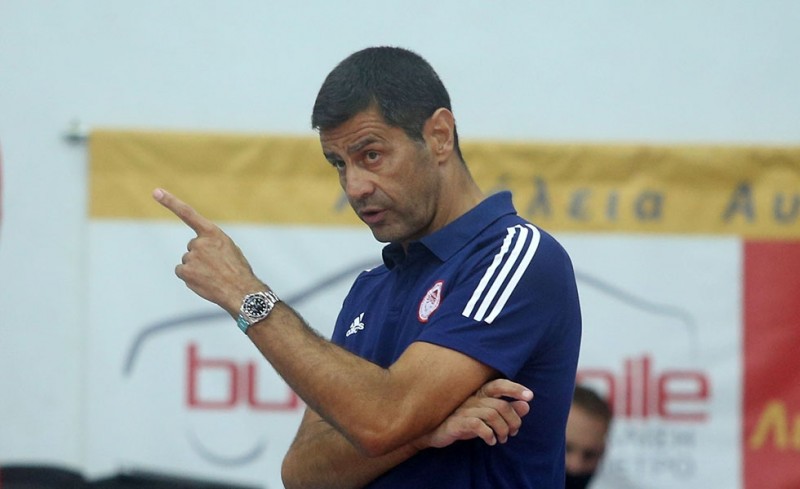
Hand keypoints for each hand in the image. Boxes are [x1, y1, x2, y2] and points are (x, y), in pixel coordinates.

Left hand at [153, 188, 263, 315]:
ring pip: (188, 260)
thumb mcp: (229, 248)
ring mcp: (191, 256)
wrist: (241, 291)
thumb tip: (196, 248)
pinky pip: (182, 271)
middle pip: (192, 247)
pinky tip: (204, 281)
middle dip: (201, 256)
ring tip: (213, 275)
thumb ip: (212, 243)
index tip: (156, 192)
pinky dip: (190, 277)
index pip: (188, 214)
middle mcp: (200, 242)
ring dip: (197, 268)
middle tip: (217, 266)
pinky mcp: (185, 271)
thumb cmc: (238, 270)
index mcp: (213, 233)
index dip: (170, 202)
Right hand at [416, 379, 532, 448]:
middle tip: (512, 433)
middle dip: (513, 421)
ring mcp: (464, 410)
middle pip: (501, 405)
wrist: (434, 433)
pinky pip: (478, 425)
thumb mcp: (487, 417)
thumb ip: (506, 410)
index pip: (499, 385)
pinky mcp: (457, 423)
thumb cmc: (463, 422)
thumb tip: (526, 405)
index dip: (515, 389)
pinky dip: (489, 434)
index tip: (530, 396)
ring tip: (502, 439)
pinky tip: (491, 441)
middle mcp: (472, 398)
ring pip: (493, 415)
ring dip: (503, 430)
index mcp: (479, 393)